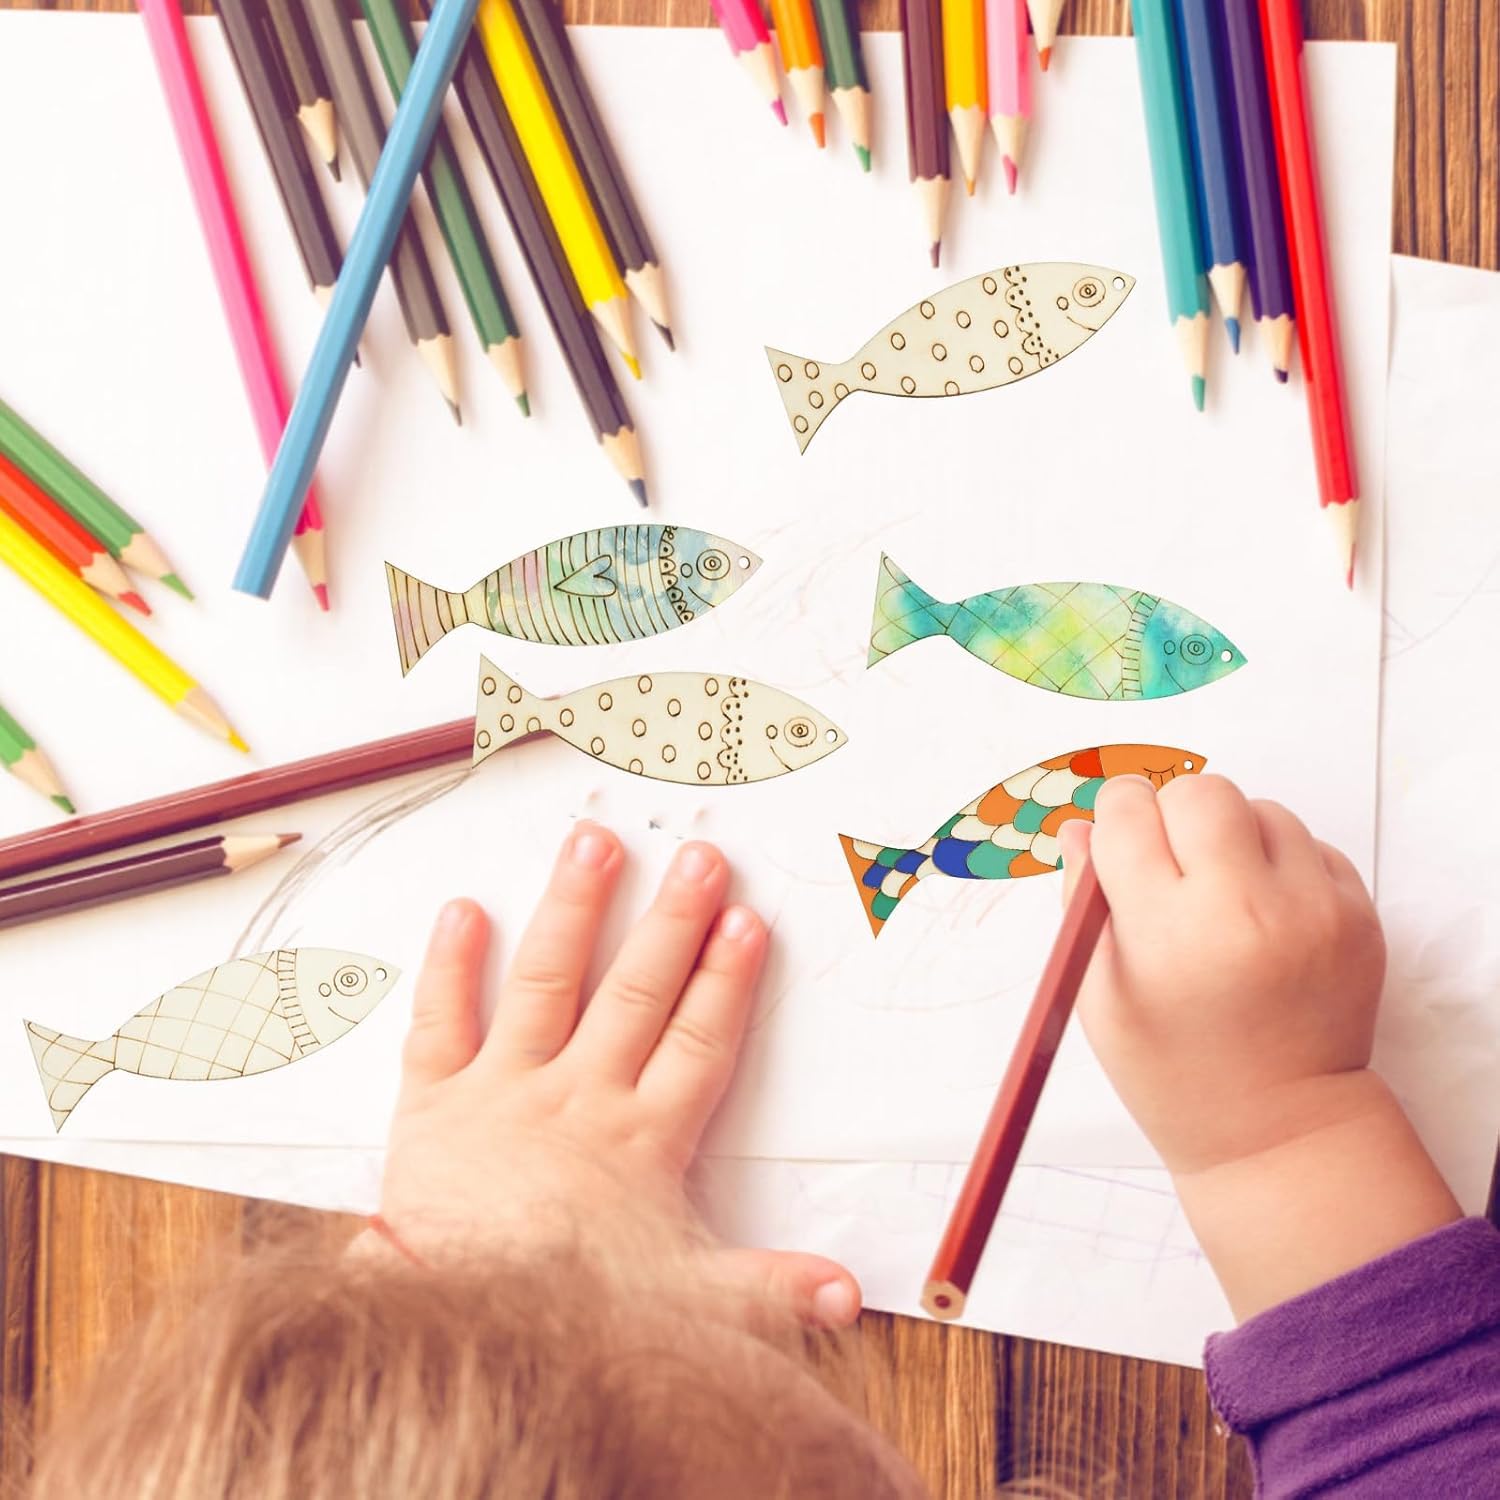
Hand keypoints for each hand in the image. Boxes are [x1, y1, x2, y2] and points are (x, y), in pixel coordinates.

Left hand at [361, 821, 861, 1328]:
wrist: (457, 1340)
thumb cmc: (568, 1319)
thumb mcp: (682, 1315)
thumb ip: (766, 1293)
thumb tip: (846, 1296)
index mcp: (640, 1140)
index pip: (699, 1043)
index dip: (727, 982)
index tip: (747, 923)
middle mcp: (577, 1099)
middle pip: (636, 994)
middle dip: (673, 922)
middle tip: (698, 858)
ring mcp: (503, 1092)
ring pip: (546, 982)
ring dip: (574, 910)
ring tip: (594, 843)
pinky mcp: (432, 1103)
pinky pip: (441, 1021)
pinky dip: (450, 965)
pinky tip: (464, 909)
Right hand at [1058, 773, 1385, 1175]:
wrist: (1280, 1128)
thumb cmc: (1173, 1068)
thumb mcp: (1100, 994)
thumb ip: (1084, 901)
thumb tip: (1079, 828)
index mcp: (1169, 931)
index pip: (1129, 814)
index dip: (1116, 820)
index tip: (1119, 843)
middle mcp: (1247, 909)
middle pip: (1200, 792)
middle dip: (1172, 815)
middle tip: (1169, 865)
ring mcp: (1314, 909)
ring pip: (1259, 809)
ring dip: (1231, 837)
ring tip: (1221, 899)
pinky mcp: (1358, 915)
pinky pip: (1309, 844)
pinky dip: (1279, 865)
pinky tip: (1262, 917)